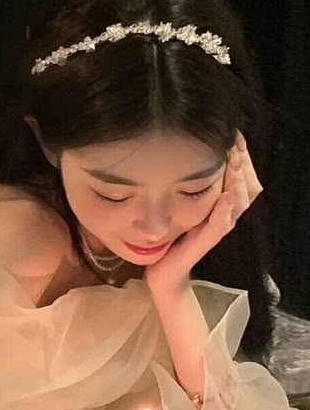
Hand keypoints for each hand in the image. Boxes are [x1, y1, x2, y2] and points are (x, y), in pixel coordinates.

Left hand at [145, 132, 262, 295]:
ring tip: (234, 164)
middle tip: (237, 145)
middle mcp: (224, 216)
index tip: (236, 137)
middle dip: (242, 165)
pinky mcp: (205, 242)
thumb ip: (191, 186)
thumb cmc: (172, 237)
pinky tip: (225, 197)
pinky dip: (224, 211)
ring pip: (237, 203)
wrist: (163, 272)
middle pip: (246, 188)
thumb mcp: (183, 206)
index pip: (243, 179)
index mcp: (221, 206)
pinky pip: (220, 226)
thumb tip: (191, 157)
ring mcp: (216, 229)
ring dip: (236, 183)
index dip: (242, 159)